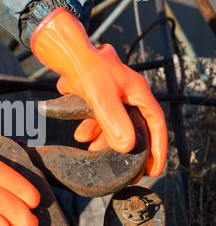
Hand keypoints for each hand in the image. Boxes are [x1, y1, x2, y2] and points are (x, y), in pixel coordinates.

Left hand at [31, 8, 166, 177]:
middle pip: (136, 127)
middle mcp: (129, 95)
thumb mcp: (101, 96)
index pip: (156, 123)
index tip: (154, 169)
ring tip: (95, 154)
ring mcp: (114, 97)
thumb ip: (114, 120)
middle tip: (126, 171)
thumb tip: (126, 146)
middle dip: (130, 149)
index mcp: (138, 92)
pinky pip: (100, 119)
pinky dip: (93, 130)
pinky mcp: (99, 99)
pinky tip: (82, 137)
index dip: (157, 147)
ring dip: (105, 141)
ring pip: (115, 125)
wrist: (67, 55)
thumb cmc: (87, 69)